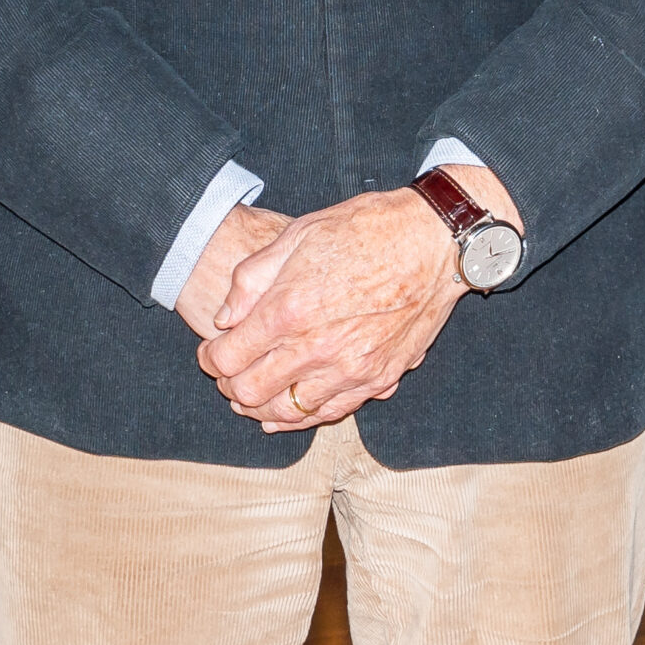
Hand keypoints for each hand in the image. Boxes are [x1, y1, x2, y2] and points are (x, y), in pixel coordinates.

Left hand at [196, 166, 518, 432]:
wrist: (435, 240)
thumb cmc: (367, 228)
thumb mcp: (299, 234)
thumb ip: (253, 278)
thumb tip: (225, 318)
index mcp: (289, 308)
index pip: (227, 358)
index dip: (209, 359)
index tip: (211, 350)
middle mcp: (316, 347)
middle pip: (250, 392)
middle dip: (229, 386)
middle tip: (229, 373)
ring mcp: (350, 368)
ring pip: (288, 412)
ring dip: (262, 406)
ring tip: (255, 393)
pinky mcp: (379, 377)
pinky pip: (331, 412)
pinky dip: (304, 416)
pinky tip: (292, 406)